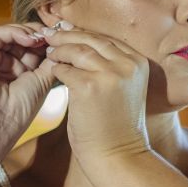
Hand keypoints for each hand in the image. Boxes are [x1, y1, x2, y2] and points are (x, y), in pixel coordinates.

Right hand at [0, 23, 55, 151]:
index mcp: (20, 72)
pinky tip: (31, 39)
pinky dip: (17, 32)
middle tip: (58, 34)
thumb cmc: (18, 109)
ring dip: (32, 33)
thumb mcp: (42, 82)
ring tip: (45, 38)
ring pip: (14, 34)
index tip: (66, 41)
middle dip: (43, 36)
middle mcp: (6, 63)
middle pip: (26, 39)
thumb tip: (63, 45)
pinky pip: (0, 33)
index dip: (51, 44)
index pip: (36, 50)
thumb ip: (51, 62)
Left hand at [43, 24, 150, 163]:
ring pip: (77, 50)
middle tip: (50, 35)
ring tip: (48, 52)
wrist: (118, 155)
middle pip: (92, 39)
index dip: (84, 33)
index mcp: (139, 63)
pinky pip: (65, 69)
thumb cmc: (117, 125)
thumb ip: (110, 67)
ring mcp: (109, 74)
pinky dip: (56, 69)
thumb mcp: (123, 89)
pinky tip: (50, 71)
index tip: (67, 31)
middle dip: (68, 35)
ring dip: (59, 50)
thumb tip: (83, 43)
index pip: (107, 39)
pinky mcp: (89, 86)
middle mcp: (127, 64)